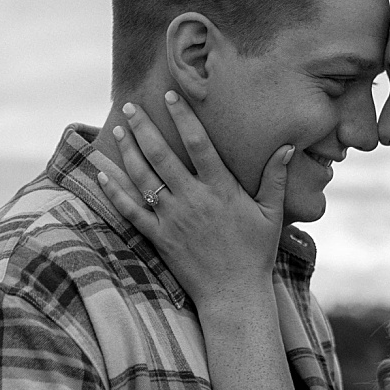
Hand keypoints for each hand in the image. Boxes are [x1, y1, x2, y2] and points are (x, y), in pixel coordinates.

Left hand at [91, 94, 292, 306]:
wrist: (234, 294)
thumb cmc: (256, 253)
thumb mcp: (272, 213)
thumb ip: (276, 178)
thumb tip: (288, 146)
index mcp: (221, 189)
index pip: (198, 144)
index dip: (183, 117)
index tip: (170, 96)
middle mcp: (193, 200)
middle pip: (161, 155)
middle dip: (143, 127)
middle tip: (130, 106)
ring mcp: (172, 219)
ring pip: (143, 178)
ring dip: (128, 151)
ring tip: (118, 130)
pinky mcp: (158, 238)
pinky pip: (131, 211)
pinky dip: (114, 191)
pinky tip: (102, 174)